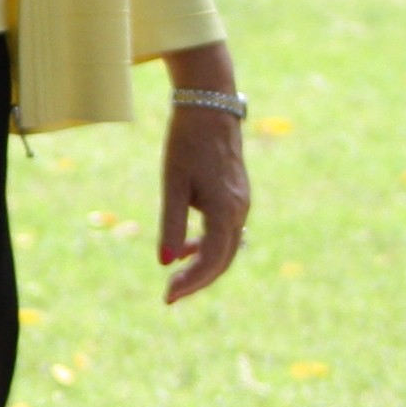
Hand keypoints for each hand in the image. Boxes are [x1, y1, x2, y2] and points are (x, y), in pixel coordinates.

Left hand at [160, 103, 249, 301]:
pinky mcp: (235, 196)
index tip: (167, 297)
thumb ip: (171, 225)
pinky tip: (184, 250)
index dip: (191, 282)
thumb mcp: (173, 185)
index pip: (212, 260)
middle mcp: (239, 211)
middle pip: (223, 259)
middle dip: (197, 280)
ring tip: (174, 279)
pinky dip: (206, 245)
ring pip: (226, 247)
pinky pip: (225, 232)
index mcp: (226, 211)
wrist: (209, 109)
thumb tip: (165, 263)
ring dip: (202, 265)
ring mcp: (240, 204)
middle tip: (169, 296)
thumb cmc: (186, 144)